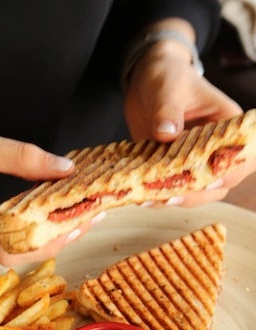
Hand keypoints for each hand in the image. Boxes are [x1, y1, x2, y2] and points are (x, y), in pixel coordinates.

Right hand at [0, 120, 95, 265]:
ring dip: (41, 238)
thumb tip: (63, 168)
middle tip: (85, 220)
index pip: (13, 247)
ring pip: (8, 251)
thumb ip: (22, 158)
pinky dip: (24, 232)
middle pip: (15, 255)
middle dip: (54, 241)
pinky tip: (41, 215)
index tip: (79, 224)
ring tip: (70, 217)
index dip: (49, 242)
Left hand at [123, 32, 255, 205]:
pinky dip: (157, 196)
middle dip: (197, 194)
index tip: (210, 181)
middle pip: (219, 183)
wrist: (146, 81)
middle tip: (170, 197)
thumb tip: (166, 132)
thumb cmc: (168, 76)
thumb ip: (167, 109)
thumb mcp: (168, 87)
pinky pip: (169, 189)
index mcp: (227, 127)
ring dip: (174, 199)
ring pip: (195, 192)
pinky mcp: (171, 169)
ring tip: (148, 199)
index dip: (230, 172)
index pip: (242, 155)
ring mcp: (193, 163)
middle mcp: (214, 149)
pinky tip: (140, 196)